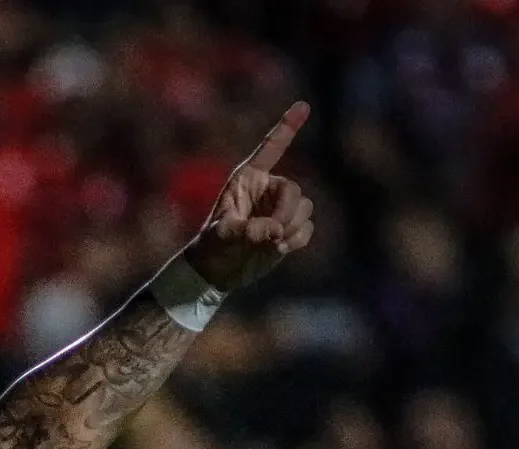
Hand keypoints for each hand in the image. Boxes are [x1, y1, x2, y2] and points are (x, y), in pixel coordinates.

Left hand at [184, 101, 315, 292]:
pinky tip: (279, 249)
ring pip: (305, 208)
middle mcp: (267, 189)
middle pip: (294, 190)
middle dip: (285, 213)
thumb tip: (272, 232)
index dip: (287, 127)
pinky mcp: (289, 227)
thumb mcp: (220, 235)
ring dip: (291, 228)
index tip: (303, 105)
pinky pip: (307, 228)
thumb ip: (244, 231)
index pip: (271, 148)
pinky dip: (297, 239)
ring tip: (269, 243)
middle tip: (271, 233)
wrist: (217, 272)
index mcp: (248, 179)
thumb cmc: (211, 246)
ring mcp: (280, 208)